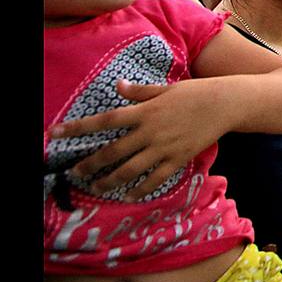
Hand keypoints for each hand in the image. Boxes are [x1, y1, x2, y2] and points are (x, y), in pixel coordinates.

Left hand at [47, 78, 232, 196]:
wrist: (225, 104)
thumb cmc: (195, 92)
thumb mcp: (166, 88)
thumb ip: (139, 91)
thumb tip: (117, 85)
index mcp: (144, 111)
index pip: (105, 121)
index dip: (78, 128)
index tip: (55, 133)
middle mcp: (150, 132)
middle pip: (113, 151)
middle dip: (91, 163)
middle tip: (75, 172)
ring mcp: (164, 147)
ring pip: (130, 169)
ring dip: (110, 180)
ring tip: (97, 187)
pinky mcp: (178, 159)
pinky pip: (155, 178)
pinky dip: (140, 189)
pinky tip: (129, 195)